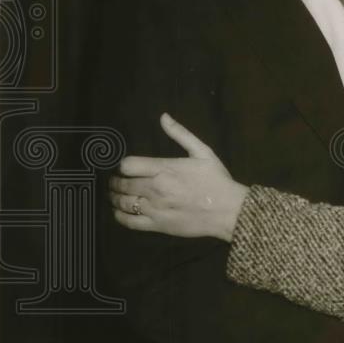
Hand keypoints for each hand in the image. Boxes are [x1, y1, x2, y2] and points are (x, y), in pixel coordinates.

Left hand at [109, 113, 247, 241]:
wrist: (229, 211)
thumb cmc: (217, 180)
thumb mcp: (203, 151)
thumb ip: (181, 134)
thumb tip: (163, 117)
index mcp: (164, 168)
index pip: (128, 165)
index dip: (123, 166)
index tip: (124, 168)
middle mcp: (155, 188)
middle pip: (122, 184)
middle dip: (115, 182)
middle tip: (114, 182)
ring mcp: (155, 208)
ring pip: (123, 203)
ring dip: (114, 198)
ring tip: (115, 196)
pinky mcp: (158, 225)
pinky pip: (130, 222)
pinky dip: (120, 217)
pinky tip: (119, 212)